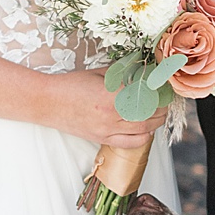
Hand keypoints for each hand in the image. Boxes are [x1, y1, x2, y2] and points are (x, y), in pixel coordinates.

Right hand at [50, 68, 168, 147]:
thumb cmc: (71, 85)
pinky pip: (131, 143)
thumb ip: (122, 73)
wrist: (48, 102)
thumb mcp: (99, 73)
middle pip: (150, 114)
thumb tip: (142, 70)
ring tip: (160, 113)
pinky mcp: (102, 139)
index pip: (147, 94)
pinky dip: (144, 137)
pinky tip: (147, 129)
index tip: (165, 85)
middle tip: (166, 99)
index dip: (160, 91)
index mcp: (112, 95)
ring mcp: (108, 130)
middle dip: (162, 107)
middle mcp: (112, 115)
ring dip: (157, 121)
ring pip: (144, 130)